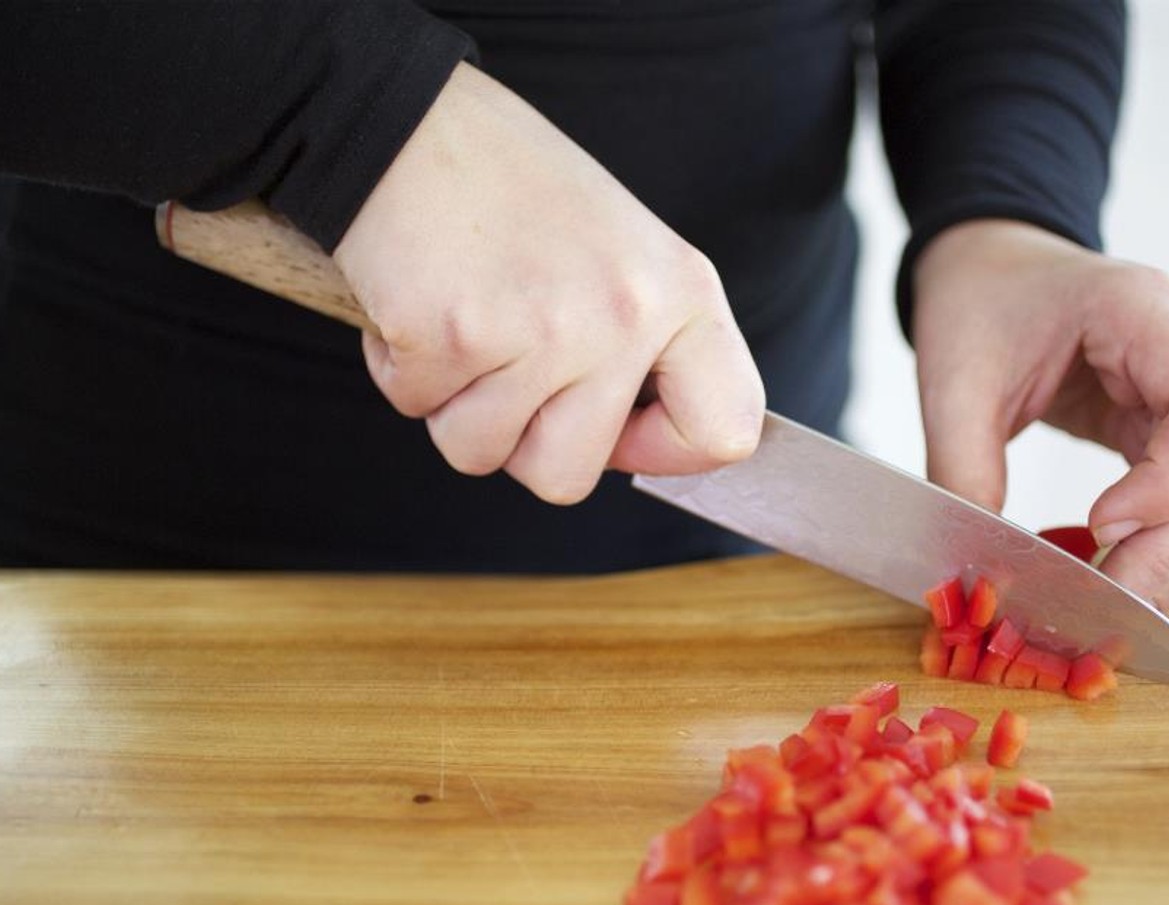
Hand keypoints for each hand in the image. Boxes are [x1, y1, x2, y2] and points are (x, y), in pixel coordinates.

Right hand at [332, 63, 764, 503]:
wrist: (406, 120)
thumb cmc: (511, 190)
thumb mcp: (623, 254)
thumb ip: (645, 348)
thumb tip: (638, 448)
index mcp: (682, 293)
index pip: (724, 431)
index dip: (666, 450)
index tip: (621, 426)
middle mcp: (624, 316)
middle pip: (568, 477)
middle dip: (519, 442)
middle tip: (504, 365)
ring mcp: (543, 330)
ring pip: (481, 453)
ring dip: (453, 404)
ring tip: (462, 320)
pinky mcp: (455, 334)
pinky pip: (416, 407)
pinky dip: (401, 367)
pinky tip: (418, 301)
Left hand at [910, 219, 1168, 609]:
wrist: (993, 269)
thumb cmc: (979, 303)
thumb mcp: (953, 379)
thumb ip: (962, 467)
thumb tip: (981, 567)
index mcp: (1149, 310)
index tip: (1099, 527)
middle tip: (1100, 607)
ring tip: (1104, 606)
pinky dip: (1159, 547)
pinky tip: (1112, 579)